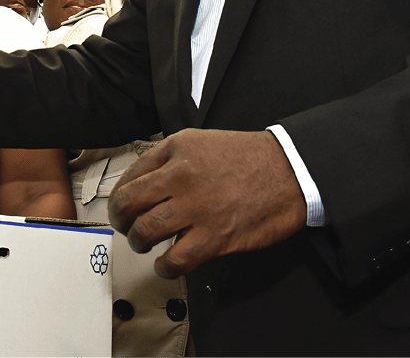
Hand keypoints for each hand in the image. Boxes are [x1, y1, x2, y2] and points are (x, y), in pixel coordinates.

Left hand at [108, 129, 307, 278]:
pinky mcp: (216, 236)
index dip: (119, 197)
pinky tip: (167, 264)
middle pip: (129, 205)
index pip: (130, 177)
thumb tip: (136, 182)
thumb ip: (165, 158)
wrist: (291, 171)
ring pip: (146, 232)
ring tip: (146, 244)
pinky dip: (165, 267)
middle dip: (121, 221)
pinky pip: (176, 260)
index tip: (122, 207)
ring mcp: (198, 208)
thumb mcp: (198, 142)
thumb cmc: (246, 158)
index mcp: (176, 151)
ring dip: (140, 243)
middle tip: (127, 227)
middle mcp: (182, 177)